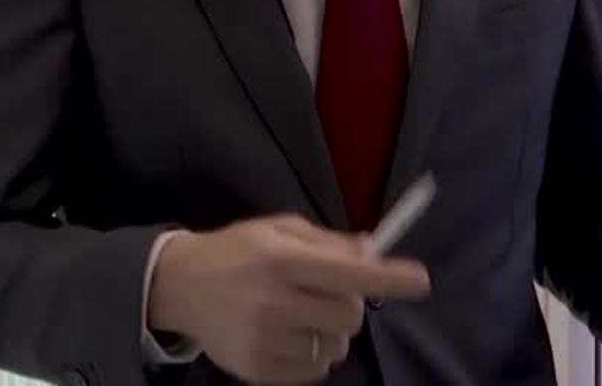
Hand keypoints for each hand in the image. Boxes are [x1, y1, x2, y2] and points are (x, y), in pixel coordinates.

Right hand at [146, 214, 430, 383]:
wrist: (180, 287)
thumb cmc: (239, 252)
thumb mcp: (279, 230)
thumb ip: (328, 243)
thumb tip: (373, 251)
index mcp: (283, 260)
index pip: (349, 273)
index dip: (389, 278)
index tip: (421, 280)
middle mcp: (275, 302)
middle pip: (350, 316)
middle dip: (352, 304)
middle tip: (332, 294)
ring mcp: (265, 340)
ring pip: (336, 347)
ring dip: (332, 331)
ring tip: (304, 315)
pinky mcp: (257, 370)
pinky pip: (315, 370)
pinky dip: (315, 354)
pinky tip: (291, 334)